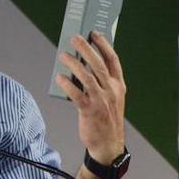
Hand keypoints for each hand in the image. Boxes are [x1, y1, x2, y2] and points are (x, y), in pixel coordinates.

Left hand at [56, 32, 126, 166]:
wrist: (108, 145)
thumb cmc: (107, 119)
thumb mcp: (111, 99)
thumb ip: (101, 82)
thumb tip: (82, 65)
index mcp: (119, 86)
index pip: (113, 60)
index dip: (104, 45)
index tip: (94, 33)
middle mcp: (112, 91)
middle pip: (98, 64)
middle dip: (86, 48)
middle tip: (75, 37)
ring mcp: (102, 101)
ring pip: (87, 77)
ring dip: (74, 63)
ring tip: (63, 55)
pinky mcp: (90, 111)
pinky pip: (76, 94)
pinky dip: (67, 85)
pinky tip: (59, 78)